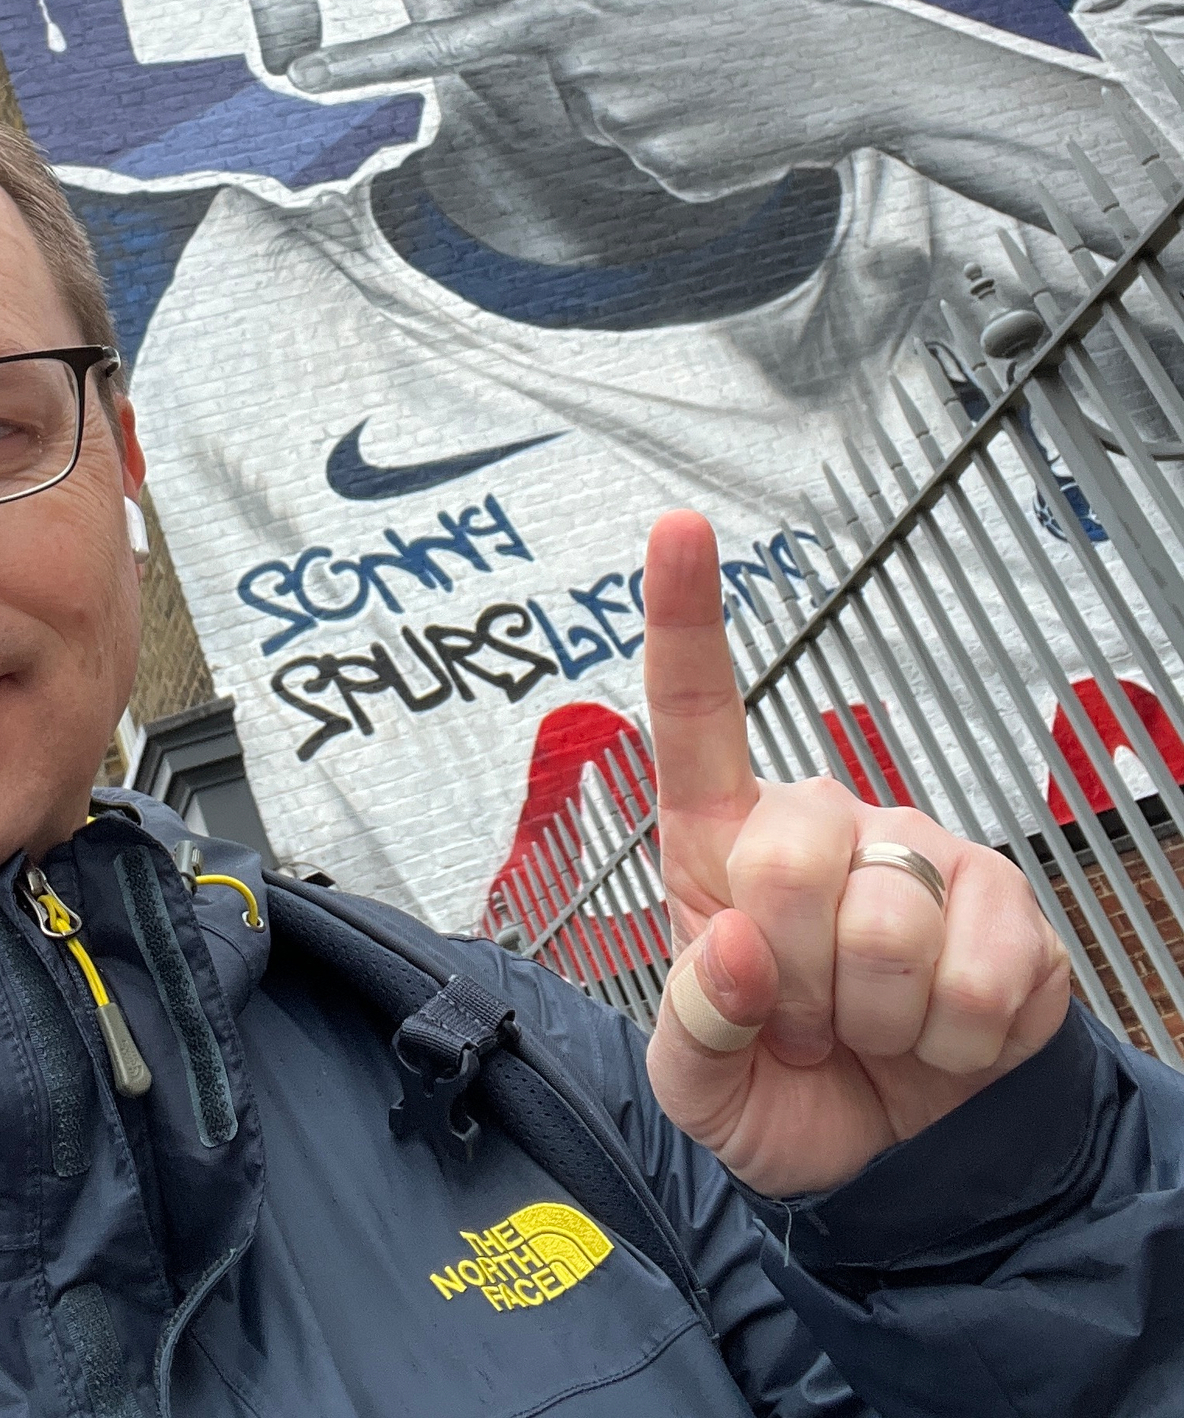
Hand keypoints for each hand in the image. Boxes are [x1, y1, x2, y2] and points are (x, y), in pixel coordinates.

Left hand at [291, 0, 846, 199]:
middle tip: (673, 47)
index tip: (303, 72)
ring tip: (698, 79)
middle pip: (560, 90)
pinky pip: (646, 169)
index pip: (451, 39)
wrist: (832, 67)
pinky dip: (680, 148)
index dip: (370, 57)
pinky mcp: (664, 177)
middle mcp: (583, 74)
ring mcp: (624, 132)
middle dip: (611, 73)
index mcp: (570, 13)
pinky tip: (719, 120)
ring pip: (603, 130)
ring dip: (647, 109)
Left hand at [641, 510, 1071, 1198]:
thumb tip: (738, 953)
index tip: (676, 528)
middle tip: (806, 1014)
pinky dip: (952, 1043)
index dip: (684, 617)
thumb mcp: (699, 1087)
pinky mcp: (1008, 904)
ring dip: (873, 1019)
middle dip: (792, 971)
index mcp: (724, 842)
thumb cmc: (782, 1088)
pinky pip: (977, 979)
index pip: (696, 714)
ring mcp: (923, 850)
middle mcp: (824, 821)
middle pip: (788, 855)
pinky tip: (939, 1035)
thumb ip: (691, 1028)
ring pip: (885, 929)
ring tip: (869, 1025)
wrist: (899, 1157)